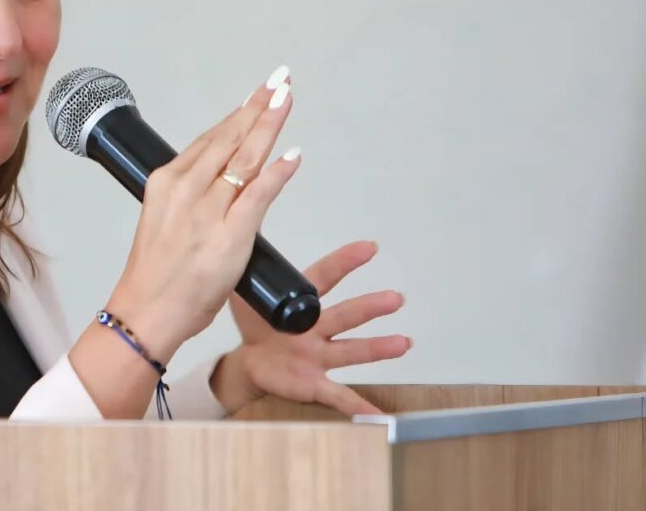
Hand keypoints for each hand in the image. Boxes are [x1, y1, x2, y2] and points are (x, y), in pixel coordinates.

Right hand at [107, 66, 300, 362]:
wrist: (146, 312)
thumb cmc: (157, 273)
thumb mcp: (166, 220)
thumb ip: (194, 196)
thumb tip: (225, 180)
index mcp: (167, 182)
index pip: (210, 139)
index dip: (238, 114)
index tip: (258, 94)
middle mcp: (185, 189)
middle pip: (230, 139)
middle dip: (258, 107)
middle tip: (280, 81)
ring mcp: (208, 211)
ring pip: (245, 158)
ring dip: (269, 125)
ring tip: (286, 99)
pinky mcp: (229, 236)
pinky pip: (258, 195)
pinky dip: (277, 173)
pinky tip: (292, 155)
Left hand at [212, 240, 410, 415]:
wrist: (249, 362)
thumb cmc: (255, 324)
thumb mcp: (245, 294)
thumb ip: (246, 266)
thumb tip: (241, 229)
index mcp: (302, 304)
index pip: (325, 277)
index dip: (345, 262)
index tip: (369, 248)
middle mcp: (317, 329)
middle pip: (346, 315)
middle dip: (370, 307)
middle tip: (395, 298)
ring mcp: (319, 357)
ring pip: (351, 350)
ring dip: (377, 348)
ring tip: (404, 343)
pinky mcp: (314, 382)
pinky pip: (339, 395)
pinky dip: (359, 406)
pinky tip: (379, 416)